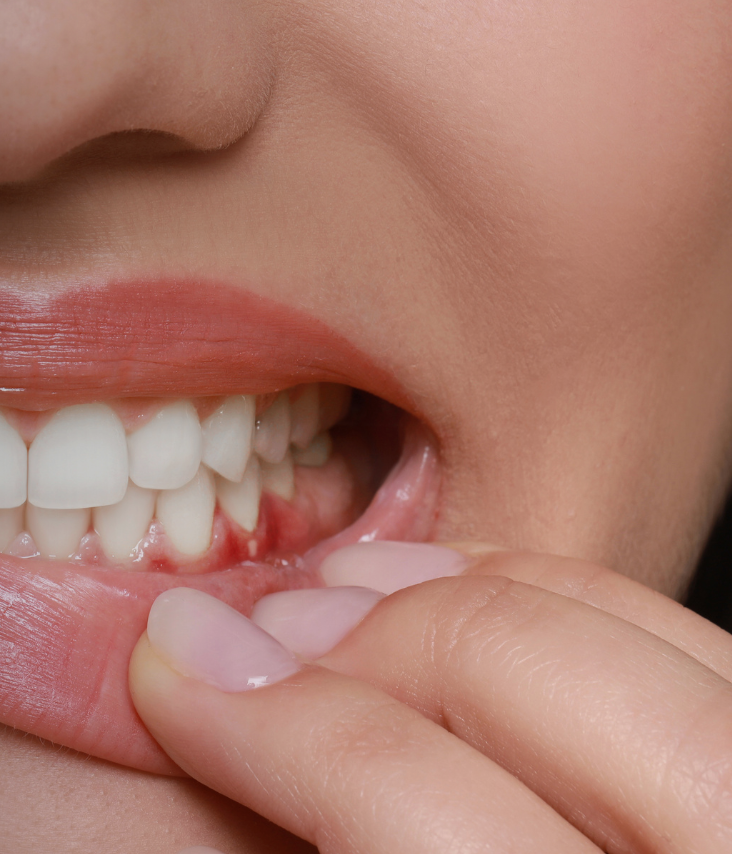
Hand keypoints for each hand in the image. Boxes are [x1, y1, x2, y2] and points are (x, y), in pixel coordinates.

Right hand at [129, 542, 731, 852]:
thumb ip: (323, 842)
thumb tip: (234, 713)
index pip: (419, 814)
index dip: (278, 727)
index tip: (181, 668)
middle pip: (523, 673)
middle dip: (360, 632)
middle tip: (255, 626)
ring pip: (610, 613)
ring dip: (452, 585)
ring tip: (342, 582)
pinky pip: (663, 618)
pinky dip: (550, 584)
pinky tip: (463, 588)